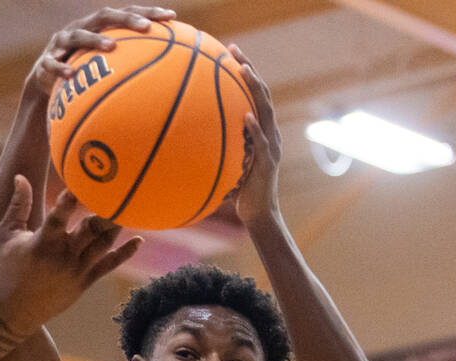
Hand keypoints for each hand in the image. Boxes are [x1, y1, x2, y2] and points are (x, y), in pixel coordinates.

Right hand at [0, 176, 140, 331]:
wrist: (15, 310)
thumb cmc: (8, 268)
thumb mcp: (6, 235)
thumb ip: (18, 206)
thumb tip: (20, 176)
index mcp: (42, 242)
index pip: (60, 216)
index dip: (71, 199)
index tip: (84, 181)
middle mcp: (63, 256)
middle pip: (90, 228)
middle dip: (105, 208)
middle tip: (120, 187)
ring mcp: (77, 270)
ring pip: (104, 243)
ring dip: (117, 224)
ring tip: (130, 205)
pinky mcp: (85, 282)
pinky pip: (109, 265)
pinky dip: (125, 253)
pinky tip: (139, 240)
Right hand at [27, 6, 176, 98]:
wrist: (45, 82)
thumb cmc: (82, 73)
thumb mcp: (103, 66)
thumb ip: (128, 65)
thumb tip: (165, 79)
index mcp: (98, 26)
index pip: (127, 12)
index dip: (148, 12)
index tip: (172, 16)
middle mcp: (81, 28)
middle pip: (104, 16)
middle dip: (126, 19)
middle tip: (146, 28)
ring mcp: (61, 43)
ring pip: (78, 36)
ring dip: (95, 40)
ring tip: (111, 47)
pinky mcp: (45, 61)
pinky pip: (52, 63)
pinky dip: (61, 68)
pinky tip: (71, 74)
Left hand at [226, 44, 282, 227]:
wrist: (258, 214)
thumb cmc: (239, 192)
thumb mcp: (226, 164)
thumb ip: (215, 148)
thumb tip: (184, 142)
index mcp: (261, 130)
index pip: (254, 95)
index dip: (245, 73)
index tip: (230, 53)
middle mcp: (269, 133)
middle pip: (262, 93)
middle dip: (249, 69)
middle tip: (234, 50)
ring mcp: (271, 146)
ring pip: (265, 110)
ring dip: (255, 88)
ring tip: (243, 70)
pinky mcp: (267, 162)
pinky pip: (261, 142)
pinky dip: (255, 128)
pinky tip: (246, 116)